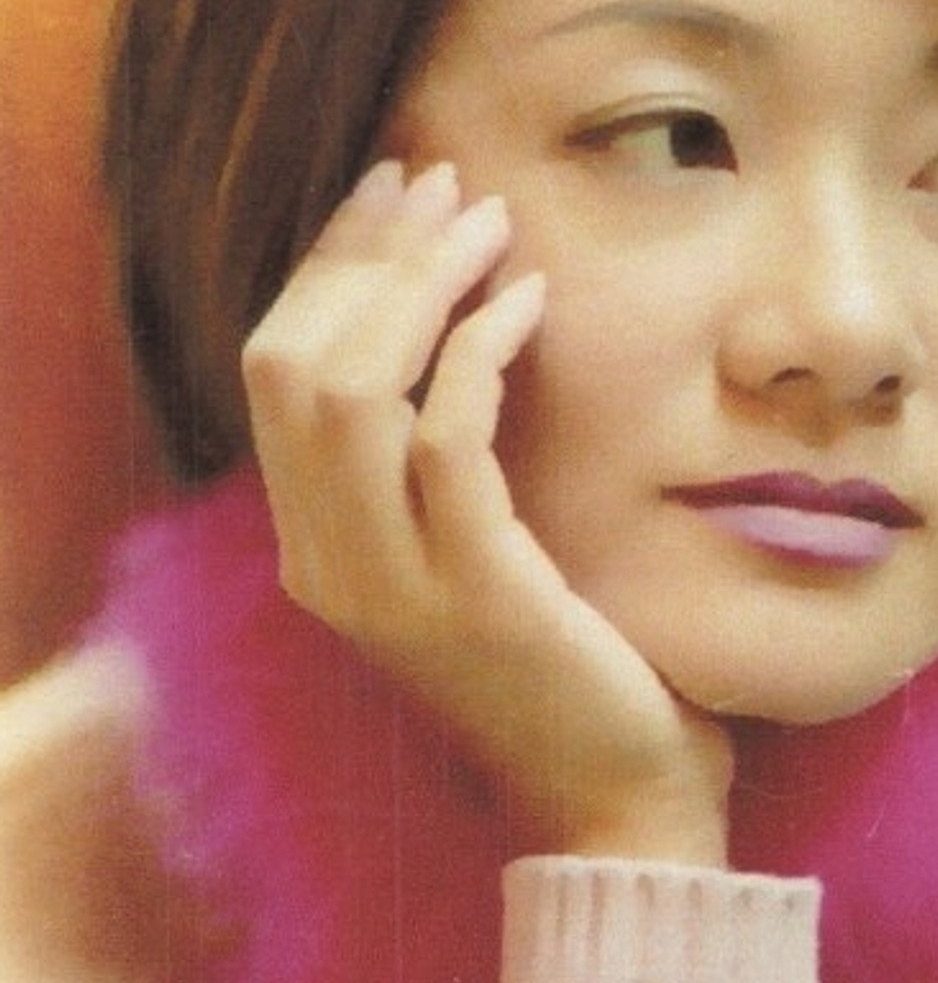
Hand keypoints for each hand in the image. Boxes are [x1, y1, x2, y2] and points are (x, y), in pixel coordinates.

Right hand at [242, 160, 731, 863]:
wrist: (615, 800)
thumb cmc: (563, 664)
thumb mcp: (470, 554)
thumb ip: (430, 464)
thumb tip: (450, 320)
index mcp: (317, 551)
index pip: (276, 376)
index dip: (326, 271)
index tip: (390, 195)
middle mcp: (328, 567)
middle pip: (298, 367)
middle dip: (365, 255)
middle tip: (439, 182)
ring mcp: (390, 587)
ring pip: (354, 391)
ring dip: (418, 285)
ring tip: (486, 220)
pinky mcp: (472, 592)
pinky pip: (447, 439)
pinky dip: (481, 350)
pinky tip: (530, 299)